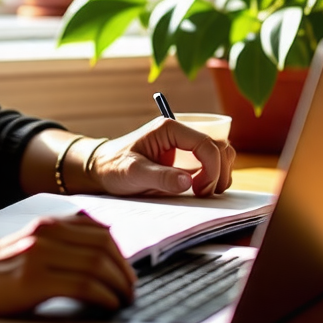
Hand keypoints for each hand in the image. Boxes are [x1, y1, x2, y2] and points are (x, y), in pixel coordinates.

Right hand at [0, 213, 136, 315]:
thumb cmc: (3, 266)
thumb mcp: (35, 242)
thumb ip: (63, 241)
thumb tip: (104, 252)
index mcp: (50, 224)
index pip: (99, 232)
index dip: (121, 253)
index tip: (127, 272)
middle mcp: (47, 235)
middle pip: (103, 247)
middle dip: (124, 271)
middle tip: (130, 290)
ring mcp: (40, 256)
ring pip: (96, 265)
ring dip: (117, 286)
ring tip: (122, 301)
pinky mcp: (34, 282)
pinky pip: (82, 286)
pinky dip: (103, 297)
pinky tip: (107, 305)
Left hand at [86, 117, 235, 197]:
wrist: (102, 169)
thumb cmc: (114, 166)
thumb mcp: (133, 173)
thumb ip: (160, 177)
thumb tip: (187, 182)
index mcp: (169, 129)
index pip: (205, 143)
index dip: (211, 168)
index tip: (201, 190)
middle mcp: (180, 133)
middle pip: (218, 146)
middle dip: (219, 171)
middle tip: (205, 193)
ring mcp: (184, 145)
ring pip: (219, 153)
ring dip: (221, 173)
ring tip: (206, 192)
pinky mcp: (185, 158)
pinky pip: (211, 163)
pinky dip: (215, 176)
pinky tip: (203, 190)